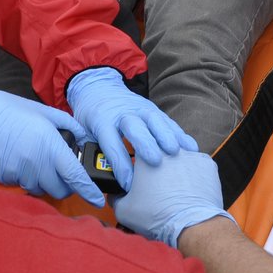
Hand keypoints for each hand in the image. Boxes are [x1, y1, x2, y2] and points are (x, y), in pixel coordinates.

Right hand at [0, 83, 105, 205]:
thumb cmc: (8, 109)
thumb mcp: (43, 111)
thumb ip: (68, 125)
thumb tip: (84, 138)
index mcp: (50, 146)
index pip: (75, 176)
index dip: (89, 190)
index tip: (98, 199)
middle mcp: (36, 163)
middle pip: (59, 190)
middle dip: (65, 185)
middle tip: (63, 172)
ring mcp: (18, 173)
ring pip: (40, 189)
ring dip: (45, 181)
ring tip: (38, 161)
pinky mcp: (4, 178)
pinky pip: (22, 185)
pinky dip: (27, 178)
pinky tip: (20, 160)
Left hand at [65, 67, 197, 190]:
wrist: (99, 88)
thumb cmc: (91, 117)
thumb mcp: (82, 132)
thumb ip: (90, 152)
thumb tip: (98, 180)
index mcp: (102, 120)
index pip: (111, 143)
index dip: (120, 164)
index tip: (128, 184)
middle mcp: (123, 112)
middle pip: (136, 127)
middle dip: (146, 144)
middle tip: (156, 162)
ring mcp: (140, 108)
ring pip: (155, 121)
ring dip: (167, 137)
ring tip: (177, 153)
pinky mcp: (153, 109)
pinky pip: (168, 121)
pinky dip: (179, 134)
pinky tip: (190, 148)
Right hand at [112, 149, 234, 247]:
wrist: (192, 225)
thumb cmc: (157, 216)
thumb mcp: (124, 210)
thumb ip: (115, 197)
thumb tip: (114, 194)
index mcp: (145, 154)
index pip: (135, 146)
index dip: (134, 161)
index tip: (137, 174)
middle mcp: (168, 147)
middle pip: (159, 148)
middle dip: (157, 162)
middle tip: (156, 182)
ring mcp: (191, 153)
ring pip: (180, 154)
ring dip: (175, 166)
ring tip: (174, 187)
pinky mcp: (207, 163)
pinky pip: (197, 163)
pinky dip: (193, 172)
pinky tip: (189, 187)